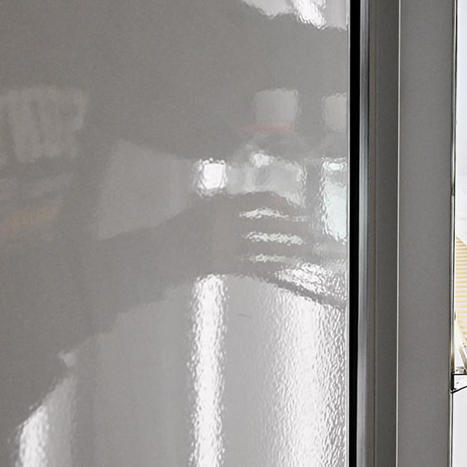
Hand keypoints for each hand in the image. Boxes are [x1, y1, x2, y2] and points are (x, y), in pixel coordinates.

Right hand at [162, 191, 311, 284]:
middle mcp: (226, 224)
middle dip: (291, 229)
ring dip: (287, 249)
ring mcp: (225, 246)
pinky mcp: (223, 266)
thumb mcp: (203, 205)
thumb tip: (255, 200)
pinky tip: (285, 265)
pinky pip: (253, 266)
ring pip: (264, 247)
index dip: (283, 204)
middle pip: (268, 225)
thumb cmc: (182, 227)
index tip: (296, 210)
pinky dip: (271, 265)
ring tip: (303, 250)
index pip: (260, 200)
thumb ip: (227, 201)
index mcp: (223, 205)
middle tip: (307, 233)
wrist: (159, 252)